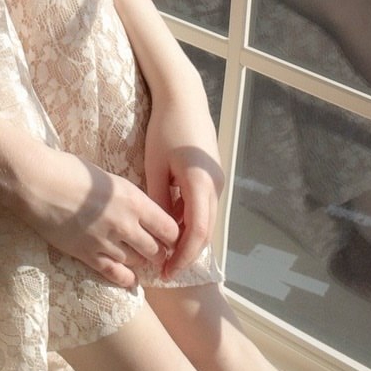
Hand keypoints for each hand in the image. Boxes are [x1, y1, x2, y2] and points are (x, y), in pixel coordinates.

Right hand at [23, 149, 180, 288]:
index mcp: (133, 200)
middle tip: (157, 251)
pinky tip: (130, 280)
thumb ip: (128, 198)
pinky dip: (125, 279)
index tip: (171, 236)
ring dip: (140, 262)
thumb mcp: (109, 178)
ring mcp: (105, 241)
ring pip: (136, 262)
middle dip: (159, 252)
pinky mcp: (86, 254)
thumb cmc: (70, 171)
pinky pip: (114, 274)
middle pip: (156, 250)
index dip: (173, 235)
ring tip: (140, 259)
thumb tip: (142, 211)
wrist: (37, 183)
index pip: (169, 228)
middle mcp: (124, 224)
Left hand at [143, 87, 224, 277]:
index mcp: (200, 183)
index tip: (167, 272)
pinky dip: (189, 221)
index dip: (183, 257)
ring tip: (164, 254)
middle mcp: (214, 185)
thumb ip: (157, 199)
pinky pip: (202, 206)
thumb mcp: (155, 166)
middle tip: (164, 270)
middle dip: (186, 254)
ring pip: (204, 219)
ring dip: (187, 238)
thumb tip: (156, 230)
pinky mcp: (212, 176)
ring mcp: (216, 180)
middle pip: (204, 231)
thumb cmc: (166, 128)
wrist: (184, 98)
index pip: (197, 232)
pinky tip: (169, 227)